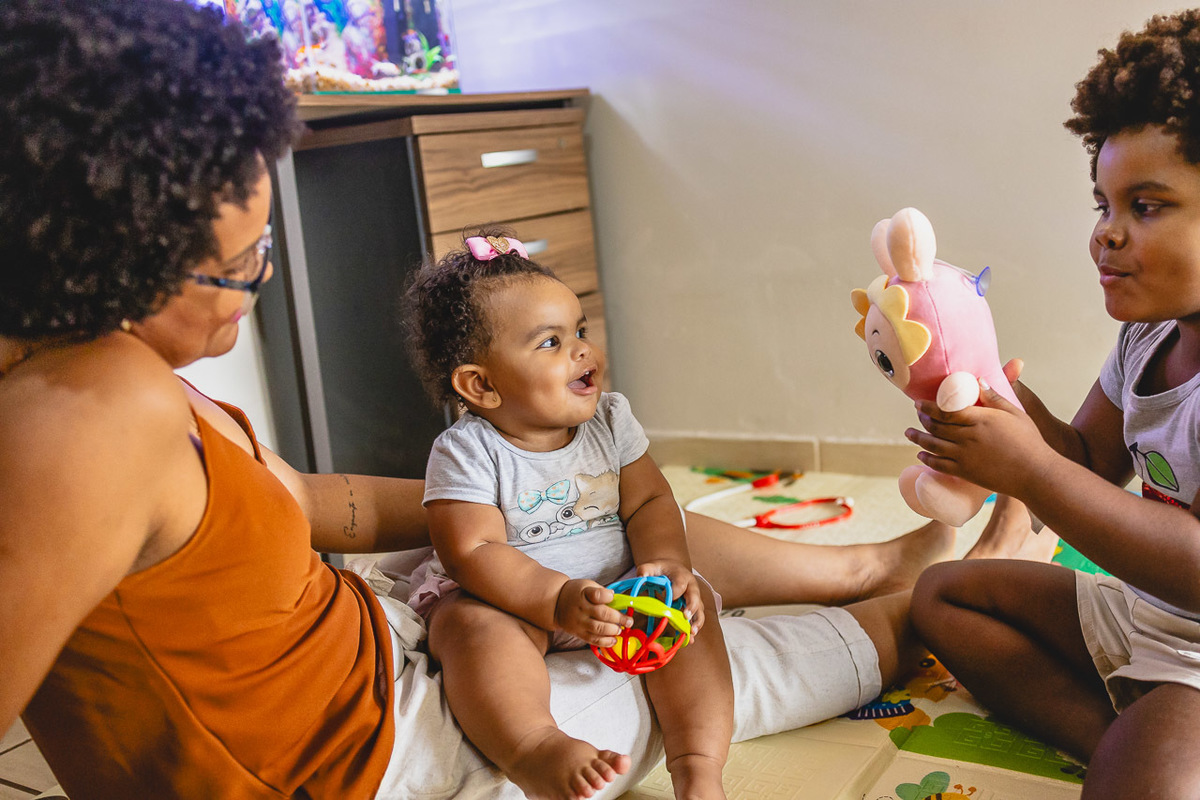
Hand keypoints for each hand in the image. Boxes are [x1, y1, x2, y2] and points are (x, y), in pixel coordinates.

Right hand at [553, 579, 629, 646]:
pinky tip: (613, 640)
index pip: (597, 595)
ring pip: (598, 629)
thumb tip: (618, 599)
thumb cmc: (575, 593)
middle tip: (629, 621)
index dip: (607, 596)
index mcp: (584, 593)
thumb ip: (601, 591)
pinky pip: (593, 640)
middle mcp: (581, 608)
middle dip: (618, 618)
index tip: (613, 597)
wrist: (555, 603)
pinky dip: (605, 642)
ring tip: (620, 630)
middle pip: (602, 614)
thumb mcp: (587, 585)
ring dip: (613, 631)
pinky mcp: (578, 633)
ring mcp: (579, 622)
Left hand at [636, 560, 703, 634]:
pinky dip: (693, 628)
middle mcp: (691, 587)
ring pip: (699, 610)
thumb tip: (641, 577)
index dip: (675, 591)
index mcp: (682, 576)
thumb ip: (646, 570)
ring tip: (692, 632)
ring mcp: (693, 599)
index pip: (681, 584)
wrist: (671, 570)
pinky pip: (696, 619)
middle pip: (695, 597)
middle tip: (686, 616)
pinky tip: (689, 639)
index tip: (669, 598)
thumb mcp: (653, 566)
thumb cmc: (662, 569)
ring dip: (696, 621)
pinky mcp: (692, 608)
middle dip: (691, 607)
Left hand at [906, 378, 1055, 498]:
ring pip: (933, 445)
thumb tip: (978, 380)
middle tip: (917, 415)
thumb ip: (994, 397)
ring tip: (909, 433)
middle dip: (923, 419)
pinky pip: (939, 464)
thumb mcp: (1015, 414)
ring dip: (918, 438)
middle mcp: (968, 437)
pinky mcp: (965, 472)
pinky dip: (927, 459)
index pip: (946, 410)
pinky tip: (921, 454)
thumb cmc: (1029, 441)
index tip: (919, 403)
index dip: (928, 406)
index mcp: (980, 420)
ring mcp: (965, 456)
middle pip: (936, 426)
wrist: (1035, 473)